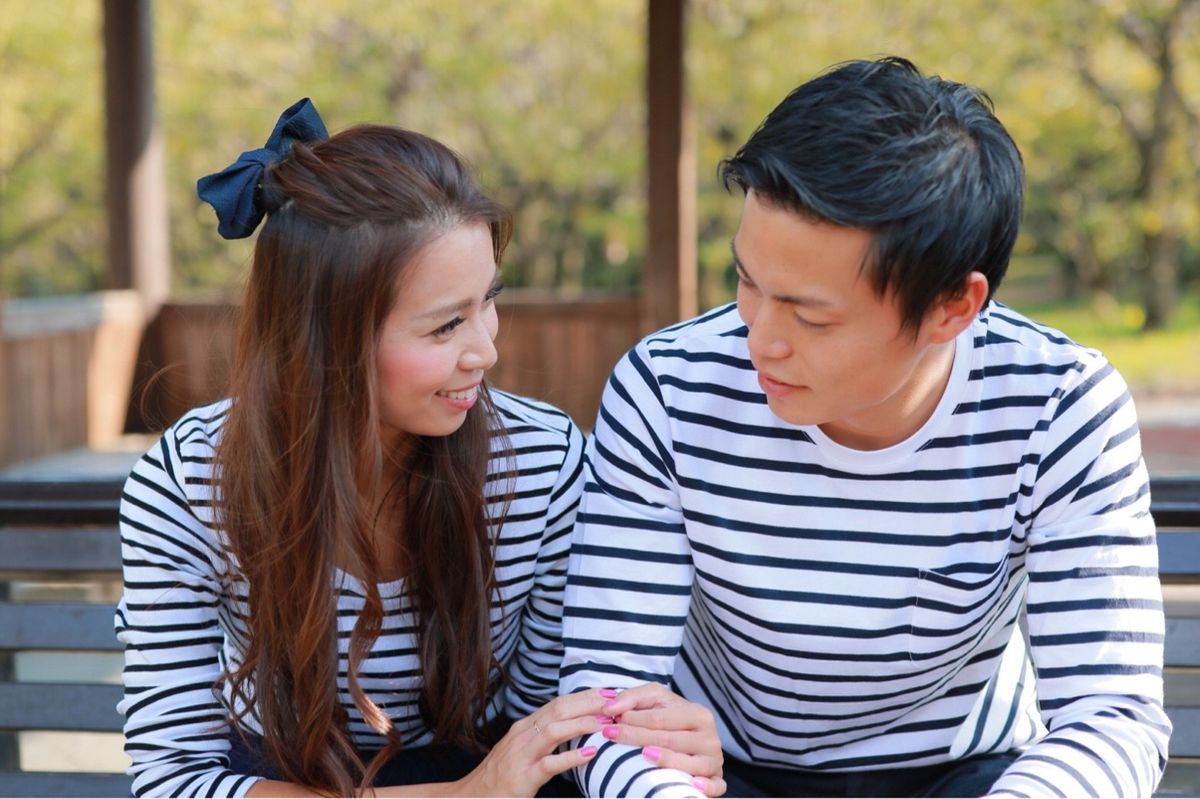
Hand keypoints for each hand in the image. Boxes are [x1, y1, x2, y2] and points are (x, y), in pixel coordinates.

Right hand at [452, 689, 607, 796]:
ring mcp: (522, 755)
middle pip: (559, 710)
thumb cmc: (502, 774)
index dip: (584, 696)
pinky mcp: (523, 778)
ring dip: (583, 723)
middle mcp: (523, 735)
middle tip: (615, 701)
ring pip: (554, 731)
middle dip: (588, 703)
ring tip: (606, 722)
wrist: (472, 796)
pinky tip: (590, 753)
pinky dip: (571, 757)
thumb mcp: (522, 748)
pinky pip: (550, 764)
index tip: (608, 692)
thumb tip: (573, 724)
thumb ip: (543, 736)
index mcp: (525, 727)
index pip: (558, 703)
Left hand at [598, 682, 725, 796]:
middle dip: (637, 738)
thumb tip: (608, 708)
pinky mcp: (717, 779)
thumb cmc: (670, 718)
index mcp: (697, 714)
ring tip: (644, 755)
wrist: (692, 735)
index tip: (608, 724)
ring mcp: (714, 760)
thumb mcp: (654, 700)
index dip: (632, 721)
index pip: (660, 719)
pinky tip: (691, 785)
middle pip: (670, 740)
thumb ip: (631, 698)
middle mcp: (709, 737)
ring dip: (668, 761)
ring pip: (692, 764)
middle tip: (610, 736)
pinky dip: (706, 788)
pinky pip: (716, 786)